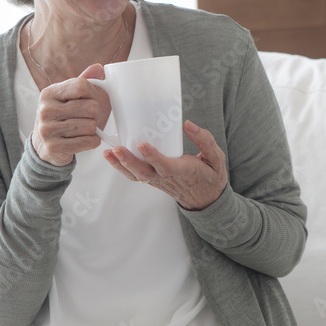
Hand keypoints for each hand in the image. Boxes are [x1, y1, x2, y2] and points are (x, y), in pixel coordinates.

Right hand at [31, 64, 109, 166]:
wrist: (43, 145)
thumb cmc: (61, 117)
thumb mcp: (67, 97)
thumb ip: (83, 81)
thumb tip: (98, 67)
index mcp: (49, 93)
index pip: (82, 86)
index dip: (93, 93)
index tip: (90, 100)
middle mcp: (46, 110)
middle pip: (91, 107)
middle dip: (95, 114)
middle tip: (88, 118)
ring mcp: (48, 130)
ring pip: (91, 126)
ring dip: (93, 129)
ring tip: (83, 129)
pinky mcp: (54, 147)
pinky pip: (89, 142)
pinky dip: (93, 141)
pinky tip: (84, 139)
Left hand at [103, 120, 228, 209]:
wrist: (207, 200)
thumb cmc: (212, 176)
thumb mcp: (217, 158)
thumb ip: (205, 140)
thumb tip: (187, 124)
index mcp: (185, 171)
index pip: (166, 166)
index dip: (153, 157)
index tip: (142, 145)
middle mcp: (169, 178)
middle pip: (145, 173)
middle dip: (129, 161)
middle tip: (116, 149)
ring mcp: (160, 182)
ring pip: (137, 176)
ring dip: (121, 165)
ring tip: (108, 152)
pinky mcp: (155, 181)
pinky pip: (136, 177)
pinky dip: (122, 168)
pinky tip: (112, 157)